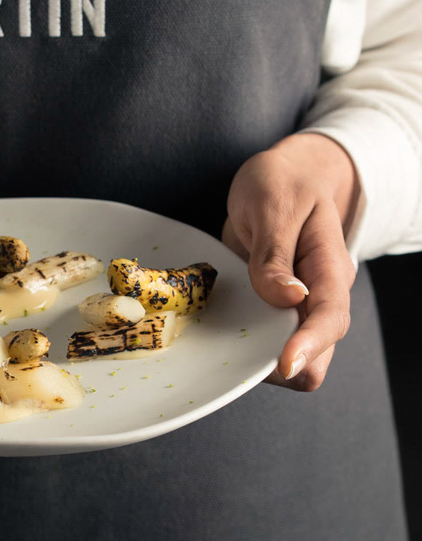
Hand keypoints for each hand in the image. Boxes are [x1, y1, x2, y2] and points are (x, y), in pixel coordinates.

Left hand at [221, 133, 359, 391]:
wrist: (284, 175)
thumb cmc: (283, 183)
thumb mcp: (274, 205)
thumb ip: (275, 252)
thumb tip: (289, 297)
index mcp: (329, 269)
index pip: (331, 319)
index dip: (309, 346)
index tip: (284, 364)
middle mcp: (317, 296)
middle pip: (315, 356)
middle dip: (279, 364)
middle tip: (232, 352)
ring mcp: (293, 307)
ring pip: (285, 356)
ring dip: (254, 359)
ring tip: (216, 342)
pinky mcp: (268, 308)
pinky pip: (259, 342)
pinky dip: (238, 346)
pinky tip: (209, 333)